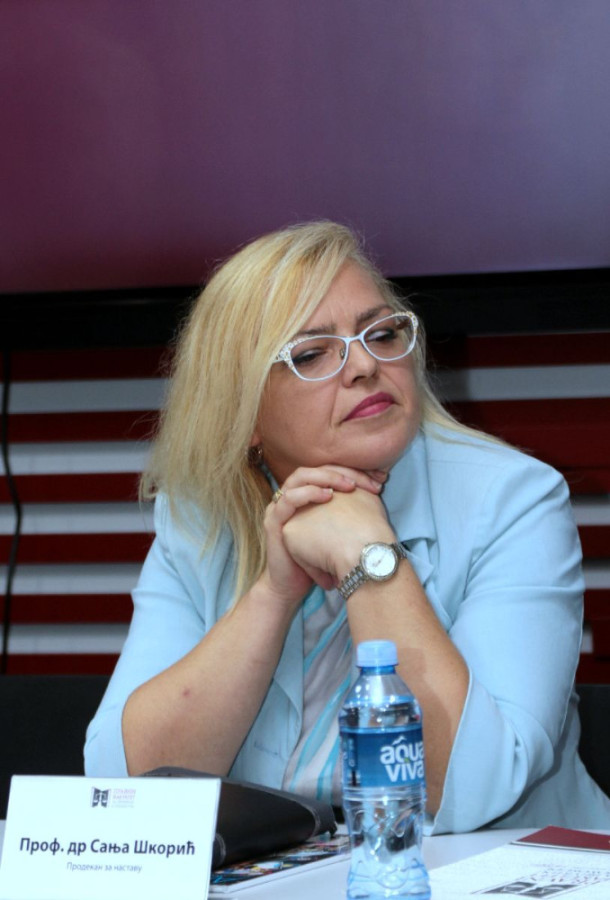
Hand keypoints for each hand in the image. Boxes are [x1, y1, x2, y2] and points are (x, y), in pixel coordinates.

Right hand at [259, 465, 386, 607]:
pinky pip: (288, 499)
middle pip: (314, 469)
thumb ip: (351, 510)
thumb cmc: (319, 559)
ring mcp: (279, 507)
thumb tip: (379, 490)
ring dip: (326, 478)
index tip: (377, 480)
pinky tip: (328, 496)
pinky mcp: (273, 522)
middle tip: (363, 481)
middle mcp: (291, 496)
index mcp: (305, 496)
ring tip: (348, 485)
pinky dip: (308, 493)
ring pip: (299, 477)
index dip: (352, 471)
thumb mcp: (339, 530)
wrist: (293, 587)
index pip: (327, 470)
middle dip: (340, 471)